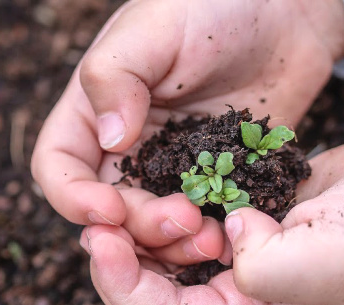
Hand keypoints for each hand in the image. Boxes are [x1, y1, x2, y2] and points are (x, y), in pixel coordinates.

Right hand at [32, 0, 343, 265]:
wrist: (285, 13)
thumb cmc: (213, 6)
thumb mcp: (154, 28)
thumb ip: (116, 77)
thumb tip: (109, 140)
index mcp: (94, 112)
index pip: (58, 167)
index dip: (72, 198)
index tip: (108, 210)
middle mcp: (125, 147)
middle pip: (108, 209)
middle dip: (136, 226)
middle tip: (181, 220)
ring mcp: (169, 168)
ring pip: (151, 226)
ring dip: (171, 243)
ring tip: (209, 237)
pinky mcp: (211, 180)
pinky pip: (199, 220)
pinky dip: (207, 237)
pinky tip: (230, 235)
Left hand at [81, 135, 343, 304]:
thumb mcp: (327, 259)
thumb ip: (265, 267)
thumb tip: (227, 238)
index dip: (124, 287)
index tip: (100, 242)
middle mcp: (240, 301)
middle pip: (155, 299)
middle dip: (118, 267)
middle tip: (95, 226)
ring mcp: (239, 265)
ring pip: (166, 266)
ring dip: (138, 241)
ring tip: (116, 211)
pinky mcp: (241, 230)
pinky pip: (187, 233)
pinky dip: (164, 219)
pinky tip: (153, 197)